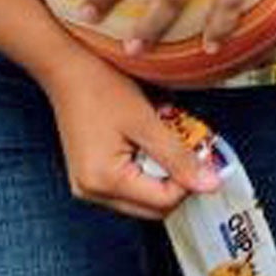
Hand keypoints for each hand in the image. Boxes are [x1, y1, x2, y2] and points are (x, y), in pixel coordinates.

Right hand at [42, 51, 217, 219]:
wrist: (65, 68)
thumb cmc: (100, 86)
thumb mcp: (146, 120)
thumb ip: (178, 156)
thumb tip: (210, 185)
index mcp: (104, 181)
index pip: (163, 202)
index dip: (188, 181)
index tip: (201, 154)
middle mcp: (92, 192)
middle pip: (152, 207)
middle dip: (176, 181)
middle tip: (187, 149)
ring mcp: (88, 187)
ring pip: (141, 198)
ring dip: (161, 175)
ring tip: (164, 141)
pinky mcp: (89, 176)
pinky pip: (127, 185)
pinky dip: (144, 168)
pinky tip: (146, 142)